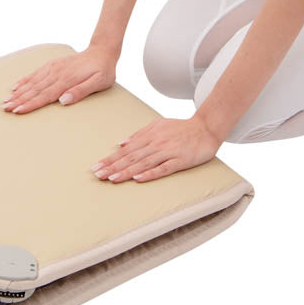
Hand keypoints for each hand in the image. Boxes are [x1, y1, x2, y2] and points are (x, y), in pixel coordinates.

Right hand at [0, 44, 117, 113]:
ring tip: (6, 100)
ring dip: (18, 92)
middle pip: (35, 90)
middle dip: (19, 100)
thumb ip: (81, 91)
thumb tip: (63, 100)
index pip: (45, 96)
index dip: (31, 104)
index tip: (18, 111)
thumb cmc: (102, 70)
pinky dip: (24, 80)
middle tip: (5, 108)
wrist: (102, 52)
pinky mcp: (52, 64)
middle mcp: (57, 73)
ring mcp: (53, 68)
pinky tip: (15, 86)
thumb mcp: (99, 83)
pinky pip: (35, 73)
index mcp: (67, 80)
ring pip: (32, 82)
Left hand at [90, 116, 220, 183]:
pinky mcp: (179, 160)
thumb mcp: (158, 125)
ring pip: (143, 163)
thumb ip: (140, 134)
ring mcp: (168, 152)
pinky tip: (139, 178)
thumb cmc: (181, 127)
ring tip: (112, 179)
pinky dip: (150, 173)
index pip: (126, 150)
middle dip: (113, 166)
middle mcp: (156, 144)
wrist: (206, 128)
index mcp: (149, 136)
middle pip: (131, 157)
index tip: (97, 167)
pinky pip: (163, 168)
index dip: (110, 159)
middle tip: (98, 175)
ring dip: (126, 171)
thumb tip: (121, 143)